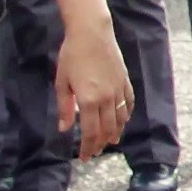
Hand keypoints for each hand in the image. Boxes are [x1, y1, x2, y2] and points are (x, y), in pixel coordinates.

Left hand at [59, 28, 134, 159]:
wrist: (92, 33)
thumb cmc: (72, 55)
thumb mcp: (62, 82)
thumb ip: (65, 108)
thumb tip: (65, 128)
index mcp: (89, 100)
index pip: (90, 132)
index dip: (88, 147)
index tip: (84, 157)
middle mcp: (107, 98)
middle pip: (107, 129)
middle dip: (100, 144)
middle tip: (95, 152)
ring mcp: (119, 90)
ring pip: (120, 119)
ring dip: (115, 132)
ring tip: (110, 141)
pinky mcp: (125, 81)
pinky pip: (129, 103)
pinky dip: (126, 115)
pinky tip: (122, 120)